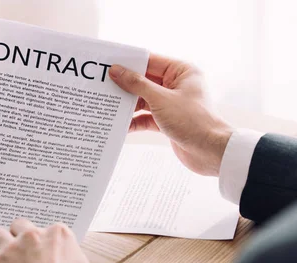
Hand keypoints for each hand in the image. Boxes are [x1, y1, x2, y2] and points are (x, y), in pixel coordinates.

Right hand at [109, 54, 233, 175]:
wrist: (209, 151)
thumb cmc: (193, 121)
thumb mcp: (160, 99)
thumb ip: (137, 84)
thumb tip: (117, 71)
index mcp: (182, 71)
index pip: (150, 61)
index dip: (130, 63)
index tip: (109, 65)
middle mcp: (176, 85)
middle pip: (144, 81)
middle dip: (125, 86)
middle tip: (103, 87)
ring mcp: (170, 103)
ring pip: (142, 100)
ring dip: (127, 105)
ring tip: (107, 106)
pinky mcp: (166, 120)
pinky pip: (145, 117)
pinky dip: (133, 121)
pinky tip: (120, 125)